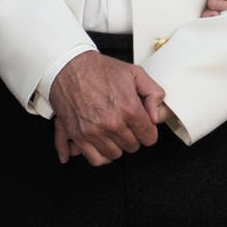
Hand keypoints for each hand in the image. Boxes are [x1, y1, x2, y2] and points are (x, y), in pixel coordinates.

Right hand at [47, 51, 165, 165]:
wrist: (69, 68)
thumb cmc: (100, 70)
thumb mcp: (135, 73)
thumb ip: (154, 94)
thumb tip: (157, 116)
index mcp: (129, 109)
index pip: (149, 137)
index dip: (148, 130)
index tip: (143, 125)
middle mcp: (111, 124)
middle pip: (132, 147)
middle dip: (132, 136)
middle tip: (127, 124)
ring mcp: (94, 132)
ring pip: (115, 155)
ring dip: (117, 145)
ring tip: (114, 132)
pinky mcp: (78, 136)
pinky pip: (95, 159)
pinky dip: (100, 155)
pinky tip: (103, 144)